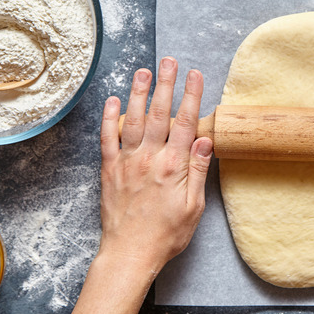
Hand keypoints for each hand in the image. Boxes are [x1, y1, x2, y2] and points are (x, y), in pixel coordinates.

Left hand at [99, 57, 212, 273]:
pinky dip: (108, 118)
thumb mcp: (194, 206)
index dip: (192, 96)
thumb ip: (199, 171)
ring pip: (132, 119)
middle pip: (159, 113)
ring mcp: (127, 162)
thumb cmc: (167, 234)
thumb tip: (206, 141)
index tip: (196, 75)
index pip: (186, 123)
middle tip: (169, 61)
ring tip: (142, 71)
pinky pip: (107, 138)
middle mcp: (150, 158)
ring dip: (137, 93)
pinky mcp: (110, 170)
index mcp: (174, 166)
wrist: (131, 252)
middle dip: (165, 84)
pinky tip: (112, 100)